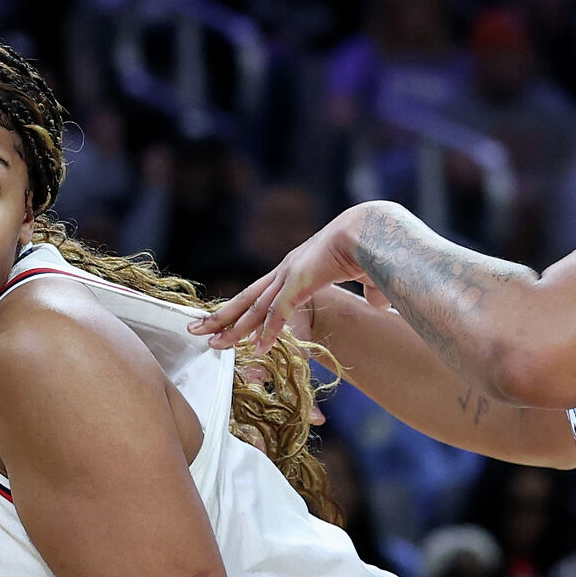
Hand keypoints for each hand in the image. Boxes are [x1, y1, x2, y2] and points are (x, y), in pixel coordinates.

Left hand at [191, 206, 372, 352]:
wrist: (373, 229)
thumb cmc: (372, 248)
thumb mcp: (368, 275)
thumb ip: (369, 291)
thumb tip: (379, 303)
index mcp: (297, 268)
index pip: (262, 292)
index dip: (244, 308)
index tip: (226, 321)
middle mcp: (286, 270)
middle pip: (246, 298)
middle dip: (221, 316)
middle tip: (196, 329)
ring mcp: (290, 274)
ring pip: (254, 307)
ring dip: (232, 327)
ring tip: (212, 343)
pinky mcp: (299, 280)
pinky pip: (278, 311)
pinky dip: (268, 330)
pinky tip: (257, 347)